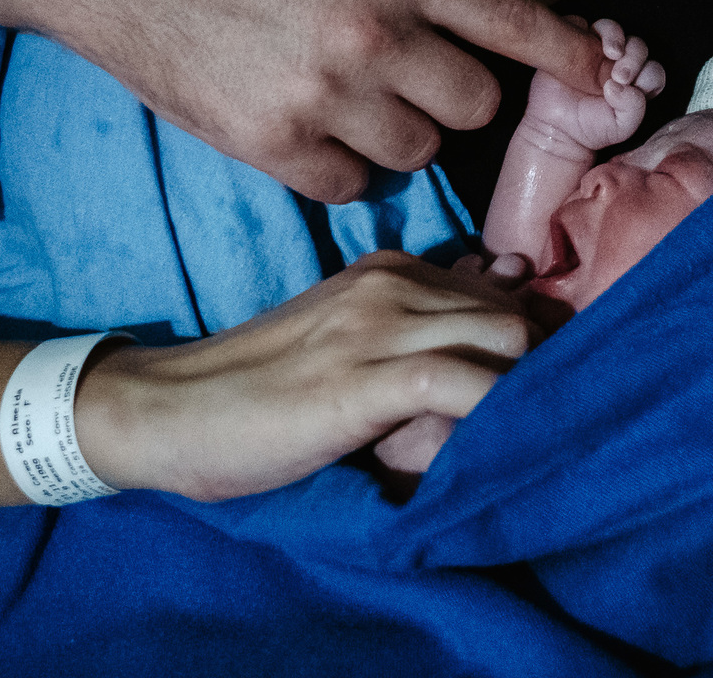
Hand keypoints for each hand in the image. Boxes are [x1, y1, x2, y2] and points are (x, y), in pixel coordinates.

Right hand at [0, 0, 607, 202]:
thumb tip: (471, 43)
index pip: (515, 21)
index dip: (567, 56)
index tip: (601, 76)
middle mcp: (374, 31)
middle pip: (474, 107)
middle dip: (452, 101)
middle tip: (409, 83)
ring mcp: (326, 93)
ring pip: (417, 151)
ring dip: (396, 135)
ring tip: (343, 103)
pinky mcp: (276, 144)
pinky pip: (354, 187)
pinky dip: (340, 169)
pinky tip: (305, 134)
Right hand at [73, 251, 535, 501]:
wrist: (172, 408)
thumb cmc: (265, 383)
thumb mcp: (349, 336)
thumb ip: (417, 319)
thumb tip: (499, 294)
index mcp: (392, 270)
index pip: (501, 288)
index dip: (529, 337)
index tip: (533, 381)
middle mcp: (393, 284)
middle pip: (515, 313)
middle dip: (540, 365)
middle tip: (533, 417)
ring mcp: (378, 327)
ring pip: (504, 336)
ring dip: (526, 388)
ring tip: (520, 435)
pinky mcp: (363, 379)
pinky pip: (464, 382)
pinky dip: (496, 411)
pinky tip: (497, 443)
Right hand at [524, 18, 665, 152]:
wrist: (556, 128)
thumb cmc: (589, 129)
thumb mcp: (621, 128)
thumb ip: (634, 108)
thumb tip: (621, 85)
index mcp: (635, 86)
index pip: (653, 72)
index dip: (648, 76)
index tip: (631, 89)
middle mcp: (619, 66)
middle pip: (638, 48)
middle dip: (635, 59)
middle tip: (620, 77)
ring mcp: (598, 53)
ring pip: (618, 32)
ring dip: (620, 40)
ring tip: (613, 54)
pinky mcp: (579, 41)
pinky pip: (595, 26)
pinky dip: (604, 32)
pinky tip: (596, 47)